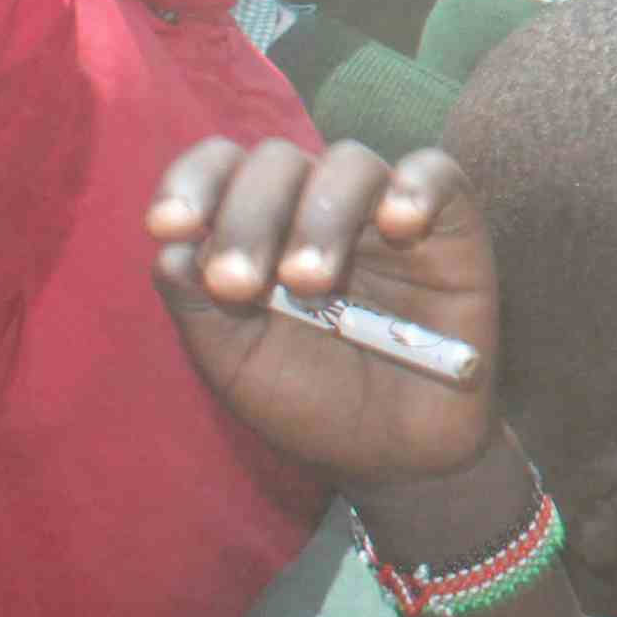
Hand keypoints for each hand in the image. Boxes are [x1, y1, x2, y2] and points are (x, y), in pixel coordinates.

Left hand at [147, 136, 496, 488]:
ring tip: (309, 282)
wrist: (396, 454)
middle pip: (278, 162)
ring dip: (320, 214)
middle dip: (247, 215)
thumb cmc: (311, 404)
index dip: (190, 181)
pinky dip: (414, 185)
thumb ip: (198, 308)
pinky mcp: (450, 224)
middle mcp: (317, 208)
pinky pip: (437, 172)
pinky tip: (399, 227)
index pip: (222, 169)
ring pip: (350, 163)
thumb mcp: (237, 366)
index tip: (166, 227)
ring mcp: (383, 212)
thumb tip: (170, 249)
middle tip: (238, 285)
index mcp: (259, 230)